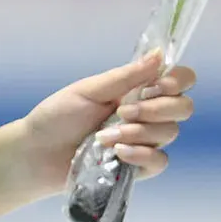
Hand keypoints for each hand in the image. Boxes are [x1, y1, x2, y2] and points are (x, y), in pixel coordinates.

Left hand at [7, 50, 197, 193]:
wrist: (36, 154)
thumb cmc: (57, 116)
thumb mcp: (89, 90)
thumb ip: (126, 76)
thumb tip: (160, 54)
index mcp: (136, 89)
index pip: (179, 80)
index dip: (177, 81)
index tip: (156, 86)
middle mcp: (146, 113)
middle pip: (183, 108)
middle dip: (156, 109)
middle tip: (122, 112)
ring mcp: (144, 141)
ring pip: (170, 133)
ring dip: (139, 133)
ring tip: (105, 137)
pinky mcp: (138, 167)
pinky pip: (160, 161)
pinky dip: (141, 155)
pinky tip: (118, 153)